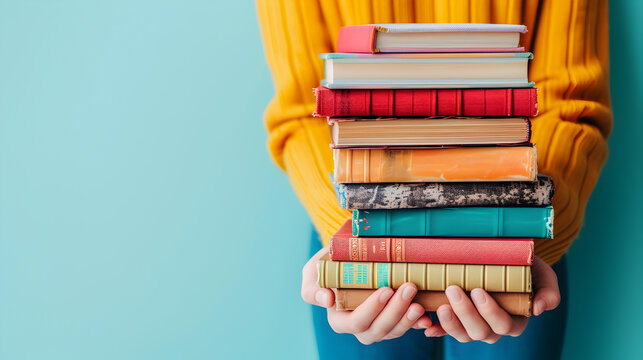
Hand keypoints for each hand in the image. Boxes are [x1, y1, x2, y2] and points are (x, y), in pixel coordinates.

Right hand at [301, 246, 432, 344]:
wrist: (347, 261)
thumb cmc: (328, 266)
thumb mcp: (313, 272)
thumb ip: (313, 288)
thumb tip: (328, 300)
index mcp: (339, 320)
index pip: (356, 321)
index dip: (372, 309)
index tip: (386, 289)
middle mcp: (359, 328)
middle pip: (378, 329)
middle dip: (396, 310)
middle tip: (409, 287)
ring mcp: (378, 327)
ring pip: (394, 331)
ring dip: (408, 318)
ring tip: (420, 302)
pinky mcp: (394, 322)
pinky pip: (407, 328)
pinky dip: (418, 324)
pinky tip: (428, 317)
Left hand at [424, 256, 560, 342]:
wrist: (505, 259)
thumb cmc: (525, 267)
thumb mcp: (543, 275)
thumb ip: (548, 291)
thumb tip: (539, 309)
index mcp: (514, 320)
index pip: (503, 325)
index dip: (490, 311)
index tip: (478, 290)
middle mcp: (493, 327)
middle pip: (480, 332)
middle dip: (466, 313)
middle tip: (454, 289)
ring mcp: (474, 325)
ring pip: (462, 334)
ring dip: (450, 323)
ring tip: (441, 305)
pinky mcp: (457, 320)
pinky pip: (446, 331)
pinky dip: (437, 330)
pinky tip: (427, 325)